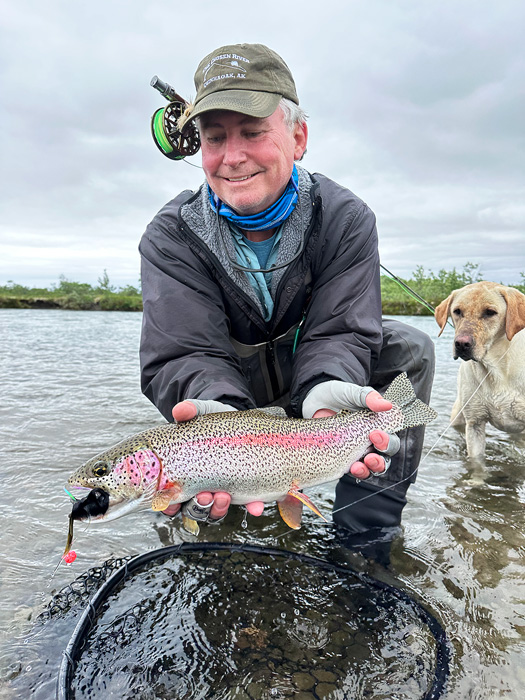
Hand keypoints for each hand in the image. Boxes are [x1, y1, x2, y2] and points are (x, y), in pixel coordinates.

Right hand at [163, 399, 264, 518]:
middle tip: (205, 495)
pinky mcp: (242, 489)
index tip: (173, 501)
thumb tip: (180, 410)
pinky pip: (246, 505)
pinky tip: (256, 507)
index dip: (168, 505)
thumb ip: (190, 410)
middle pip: (193, 509)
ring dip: (219, 508)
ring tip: (224, 496)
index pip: (169, 499)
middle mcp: (199, 488)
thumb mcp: (202, 413)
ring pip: (215, 511)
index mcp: (182, 475)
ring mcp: (221, 491)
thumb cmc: (213, 422)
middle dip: (198, 506)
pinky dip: (251, 507)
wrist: (240, 422)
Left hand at [304, 381, 400, 479]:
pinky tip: (350, 469)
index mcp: (379, 425)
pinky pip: (354, 470)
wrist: (315, 399)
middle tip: (370, 456)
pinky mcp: (344, 458)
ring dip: (369, 470)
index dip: (387, 441)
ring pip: (372, 468)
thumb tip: (387, 405)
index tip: (375, 435)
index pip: (391, 438)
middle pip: (385, 456)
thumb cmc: (339, 394)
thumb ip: (369, 397)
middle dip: (380, 460)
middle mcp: (372, 440)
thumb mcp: (353, 392)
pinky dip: (355, 472)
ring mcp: (358, 450)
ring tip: (358, 467)